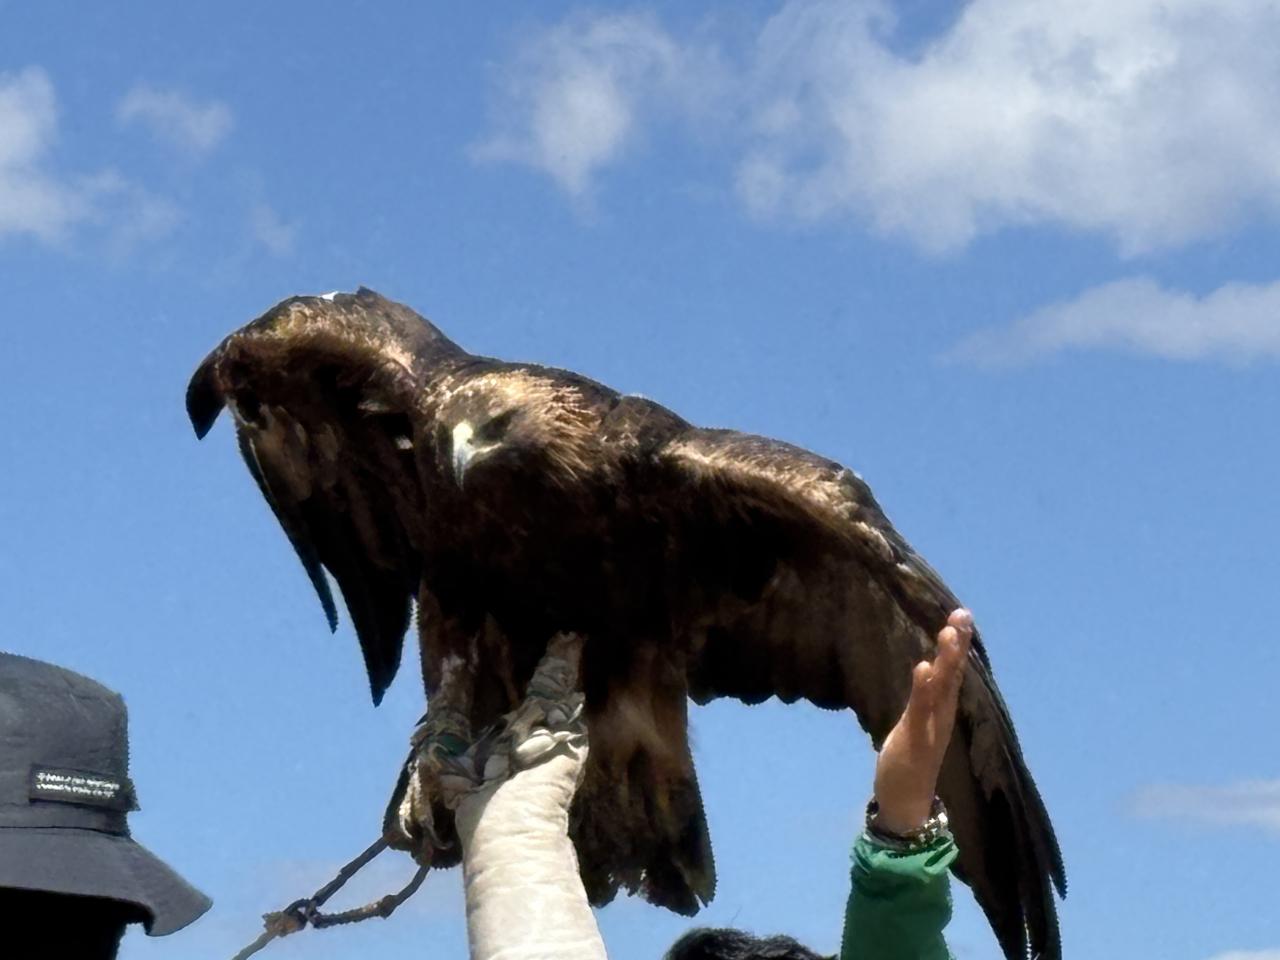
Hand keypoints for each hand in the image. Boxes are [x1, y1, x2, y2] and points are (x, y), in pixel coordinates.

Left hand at [871, 608, 972, 834]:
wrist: (906, 804)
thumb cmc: (909, 761)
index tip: (962, 615)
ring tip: (949, 632)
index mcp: (941, 711)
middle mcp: (942, 717)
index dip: (958, 644)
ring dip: (947, 660)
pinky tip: (925, 666)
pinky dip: (924, 689)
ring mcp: (931, 728)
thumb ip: (921, 697)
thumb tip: (927, 667)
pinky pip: (920, 711)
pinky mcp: (916, 740)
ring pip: (941, 689)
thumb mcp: (914, 723)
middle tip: (963, 614)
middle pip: (952, 675)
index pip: (952, 672)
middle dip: (958, 645)